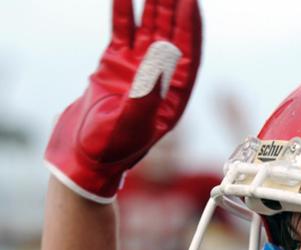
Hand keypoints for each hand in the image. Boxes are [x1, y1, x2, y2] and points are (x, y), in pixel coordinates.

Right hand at [44, 0, 201, 202]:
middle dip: (174, 8)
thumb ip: (147, 93)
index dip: (190, 28)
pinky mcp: (115, 64)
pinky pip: (122, 32)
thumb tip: (162, 56)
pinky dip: (123, 13)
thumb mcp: (132, 125)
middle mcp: (161, 80)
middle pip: (171, 36)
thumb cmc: (112, 150)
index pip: (188, 55)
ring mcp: (138, 69)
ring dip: (153, 5)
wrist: (83, 157)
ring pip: (149, 29)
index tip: (191, 2)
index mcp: (174, 97)